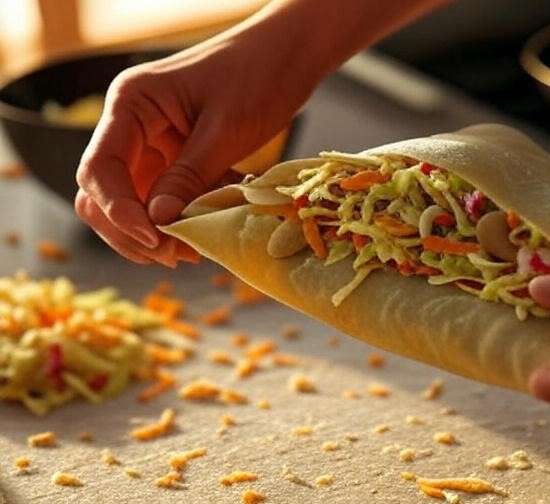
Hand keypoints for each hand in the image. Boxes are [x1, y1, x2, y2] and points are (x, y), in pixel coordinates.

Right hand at [74, 0, 449, 265]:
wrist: (290, 54)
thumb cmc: (260, 76)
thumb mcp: (225, 130)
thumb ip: (189, 176)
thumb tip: (158, 223)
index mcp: (131, 104)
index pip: (101, 169)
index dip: (120, 212)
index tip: (155, 240)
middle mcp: (131, 126)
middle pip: (104, 194)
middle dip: (134, 231)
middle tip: (175, 257)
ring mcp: (153, 144)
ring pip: (135, 203)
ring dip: (158, 232)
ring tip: (194, 252)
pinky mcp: (178, 158)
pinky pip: (168, 198)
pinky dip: (184, 218)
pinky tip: (210, 232)